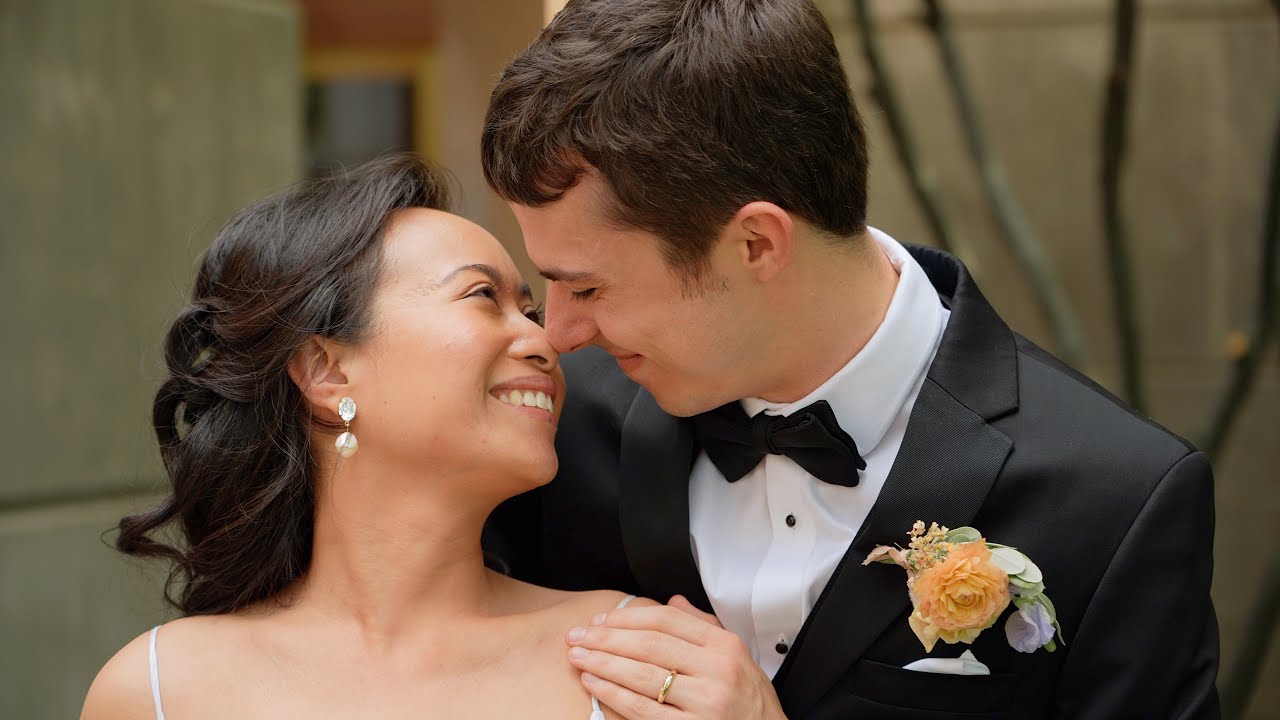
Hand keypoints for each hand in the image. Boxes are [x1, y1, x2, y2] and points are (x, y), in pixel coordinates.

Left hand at [566, 595, 786, 719]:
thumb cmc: (749, 700)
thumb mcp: (736, 656)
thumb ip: (701, 627)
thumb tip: (672, 602)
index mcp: (724, 645)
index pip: (667, 620)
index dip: (627, 617)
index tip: (600, 619)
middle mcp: (716, 670)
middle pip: (649, 645)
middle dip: (606, 637)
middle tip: (577, 634)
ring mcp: (705, 702)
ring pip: (642, 675)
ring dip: (602, 663)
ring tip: (577, 655)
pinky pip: (642, 709)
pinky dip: (613, 694)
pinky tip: (594, 682)